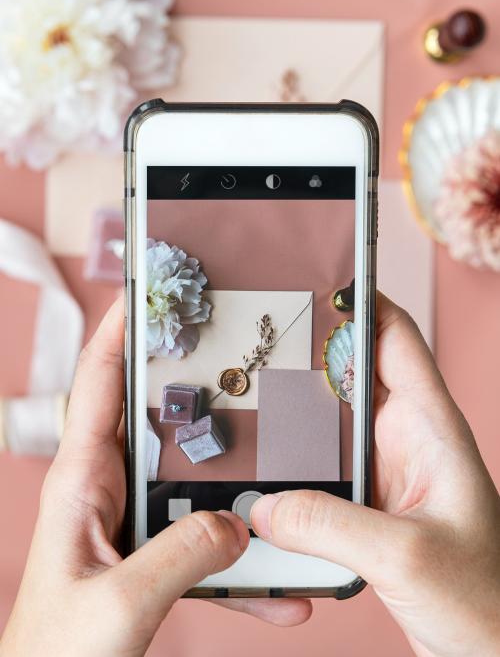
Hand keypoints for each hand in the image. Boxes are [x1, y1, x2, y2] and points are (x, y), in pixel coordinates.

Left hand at [0, 298, 253, 656]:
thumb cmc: (57, 656)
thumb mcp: (119, 605)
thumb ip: (182, 557)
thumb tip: (238, 521)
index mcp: (81, 483)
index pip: (98, 385)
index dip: (117, 332)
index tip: (145, 290)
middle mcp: (104, 490)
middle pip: (149, 414)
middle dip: (185, 378)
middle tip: (225, 344)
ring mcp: (128, 520)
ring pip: (187, 476)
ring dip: (228, 473)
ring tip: (275, 453)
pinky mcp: (148, 554)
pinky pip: (201, 540)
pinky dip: (238, 560)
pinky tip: (277, 589)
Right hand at [250, 293, 499, 656]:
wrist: (491, 654)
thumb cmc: (486, 604)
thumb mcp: (406, 558)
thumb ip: (332, 527)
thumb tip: (264, 508)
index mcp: (431, 428)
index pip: (397, 340)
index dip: (363, 303)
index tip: (319, 280)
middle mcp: (406, 442)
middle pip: (352, 375)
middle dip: (311, 352)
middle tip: (260, 338)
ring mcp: (384, 474)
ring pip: (332, 422)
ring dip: (296, 411)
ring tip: (249, 395)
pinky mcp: (367, 507)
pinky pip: (322, 467)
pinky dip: (293, 461)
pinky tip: (264, 466)